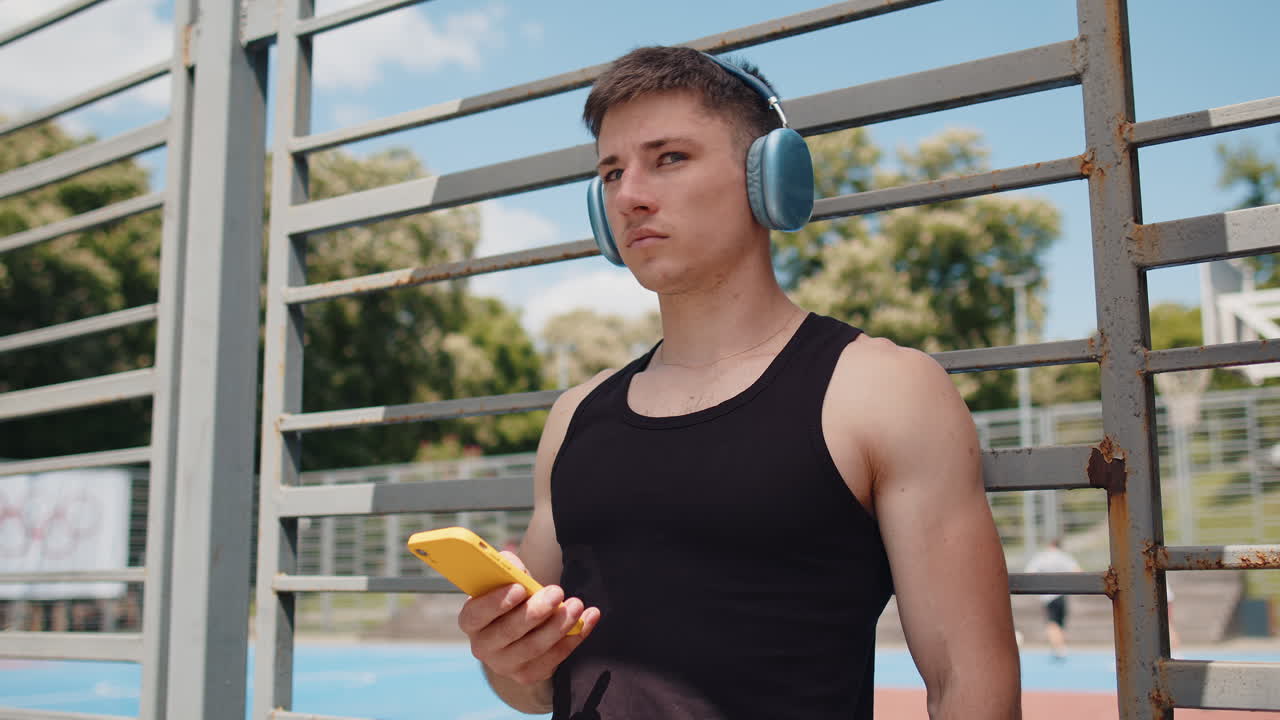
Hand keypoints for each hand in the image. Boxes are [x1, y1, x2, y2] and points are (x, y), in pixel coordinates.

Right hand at [458, 551, 600, 685]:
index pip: (475, 615)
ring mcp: (505, 665)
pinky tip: (589, 617)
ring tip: (576, 605)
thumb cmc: (511, 597)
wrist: (520, 629)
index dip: (495, 603)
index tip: (519, 588)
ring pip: (534, 647)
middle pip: (508, 633)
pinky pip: (554, 658)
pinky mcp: (529, 674)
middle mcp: (483, 647)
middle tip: (557, 592)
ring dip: (558, 625)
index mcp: (471, 621)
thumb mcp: (505, 579)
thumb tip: (514, 566)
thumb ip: (507, 568)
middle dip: (535, 612)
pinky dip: (575, 637)